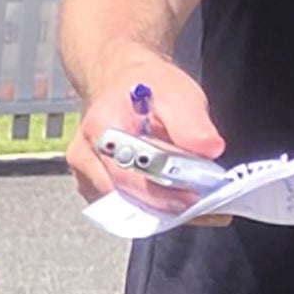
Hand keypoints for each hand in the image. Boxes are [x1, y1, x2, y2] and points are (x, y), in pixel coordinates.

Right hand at [67, 57, 226, 219]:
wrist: (124, 85)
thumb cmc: (148, 89)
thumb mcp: (177, 94)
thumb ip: (191, 122)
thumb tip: (209, 150)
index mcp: (102, 128)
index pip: (125, 172)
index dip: (159, 190)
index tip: (194, 195)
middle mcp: (85, 155)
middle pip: (123, 194)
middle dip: (164, 202)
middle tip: (201, 201)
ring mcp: (86, 173)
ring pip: (122, 205)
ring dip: (159, 208)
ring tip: (191, 199)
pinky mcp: (93, 186)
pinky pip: (122, 206)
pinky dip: (151, 207)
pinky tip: (174, 196)